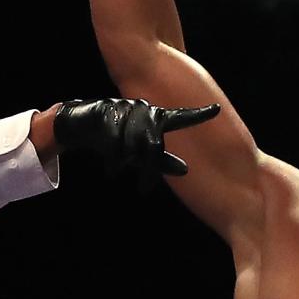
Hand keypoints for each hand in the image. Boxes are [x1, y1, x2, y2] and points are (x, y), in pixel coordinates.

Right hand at [53, 97, 217, 178]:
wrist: (80, 124)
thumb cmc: (115, 138)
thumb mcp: (139, 153)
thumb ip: (162, 161)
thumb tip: (186, 170)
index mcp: (155, 119)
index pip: (180, 117)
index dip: (198, 114)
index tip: (217, 109)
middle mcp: (144, 110)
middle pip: (153, 145)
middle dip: (148, 170)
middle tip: (144, 189)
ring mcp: (125, 109)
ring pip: (133, 145)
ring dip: (125, 163)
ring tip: (117, 170)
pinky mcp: (107, 112)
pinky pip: (114, 144)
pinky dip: (113, 161)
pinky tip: (110, 169)